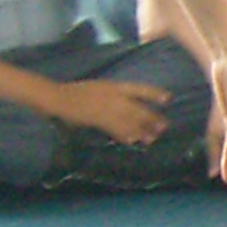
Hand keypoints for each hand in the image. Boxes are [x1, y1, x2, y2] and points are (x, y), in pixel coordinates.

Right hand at [49, 76, 170, 145]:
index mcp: (114, 86)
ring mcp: (106, 108)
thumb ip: (116, 96)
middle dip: (152, 118)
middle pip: (137, 108)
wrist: (58, 97)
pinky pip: (115, 129)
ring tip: (152, 139)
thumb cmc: (78, 91)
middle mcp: (113, 96)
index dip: (154, 93)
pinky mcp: (97, 119)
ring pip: (129, 121)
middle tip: (164, 127)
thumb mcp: (100, 87)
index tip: (168, 98)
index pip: (139, 88)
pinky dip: (124, 135)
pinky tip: (132, 141)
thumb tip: (133, 107)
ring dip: (141, 130)